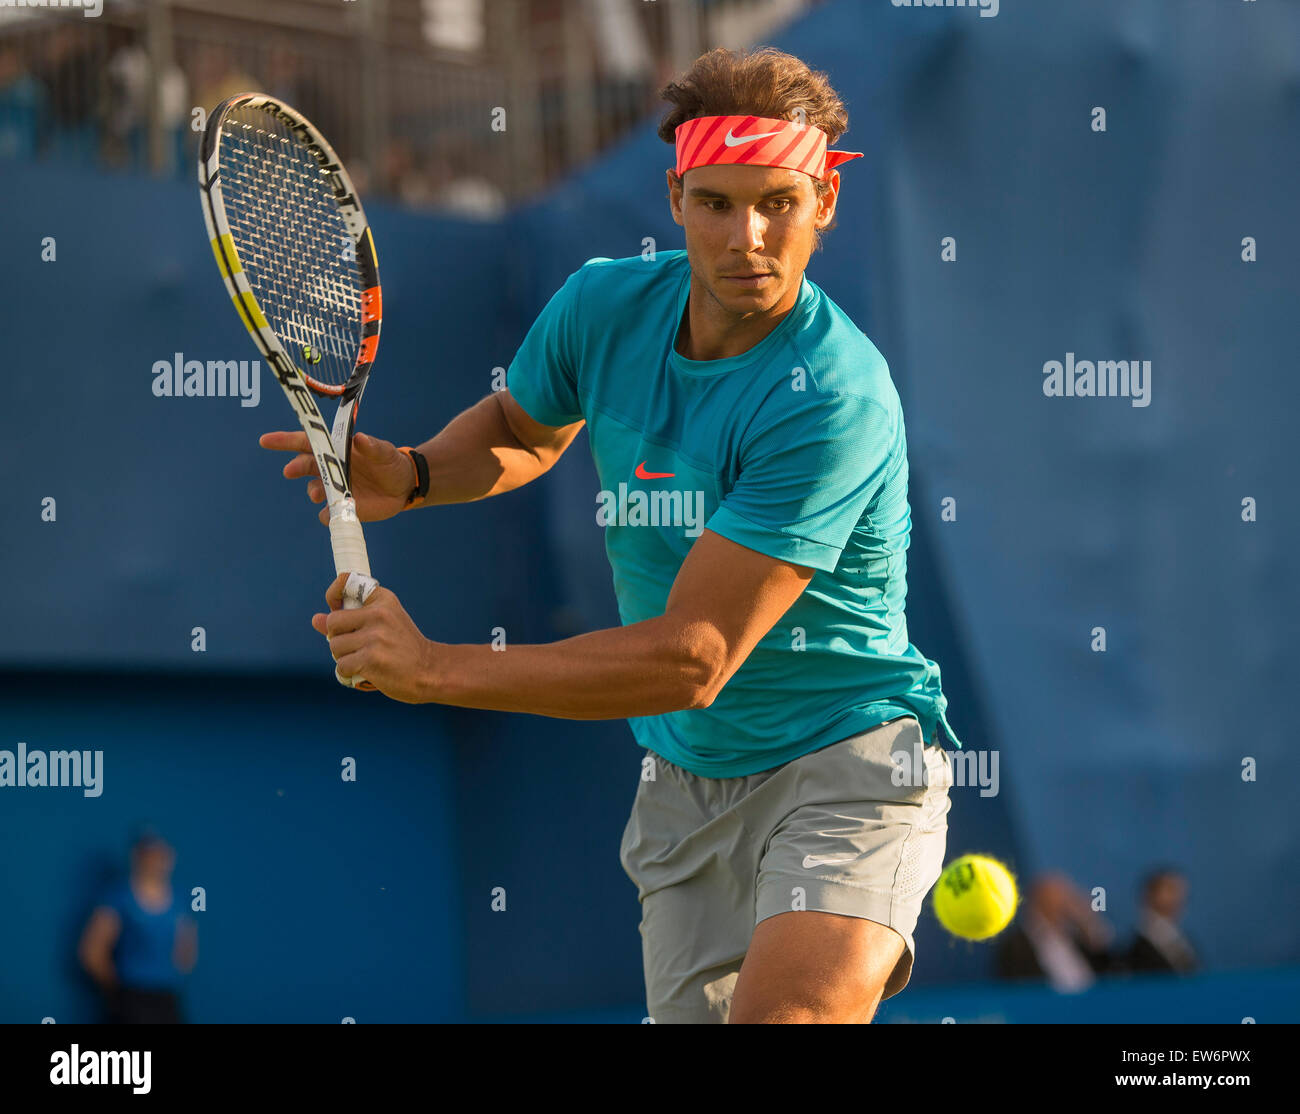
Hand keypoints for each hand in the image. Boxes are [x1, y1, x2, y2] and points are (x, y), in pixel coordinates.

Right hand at [259, 430, 417, 523]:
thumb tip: (360, 440)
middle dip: (295, 467)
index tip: (266, 441)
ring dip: (313, 491)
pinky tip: (333, 513)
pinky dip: (327, 514)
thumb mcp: (385, 452)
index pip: (308, 442)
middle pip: (305, 466)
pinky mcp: (342, 507)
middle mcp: (331, 468)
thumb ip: (373, 447)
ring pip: (314, 490)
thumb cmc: (390, 463)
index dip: (285, 440)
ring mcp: (334, 488)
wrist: (404, 487)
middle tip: (290, 471)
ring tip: (319, 493)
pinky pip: (328, 514)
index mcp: (337, 450)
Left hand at [312, 574, 438, 702]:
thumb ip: (348, 622)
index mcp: (383, 600)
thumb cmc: (403, 648)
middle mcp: (379, 614)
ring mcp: (375, 636)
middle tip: (356, 646)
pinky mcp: (371, 658)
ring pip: (334, 647)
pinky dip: (348, 673)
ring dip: (343, 658)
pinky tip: (365, 672)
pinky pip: (341, 666)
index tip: (335, 607)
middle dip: (337, 638)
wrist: (430, 671)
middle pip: (333, 623)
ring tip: (364, 661)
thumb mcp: (382, 625)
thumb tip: (315, 619)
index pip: (346, 581)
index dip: (333, 594)